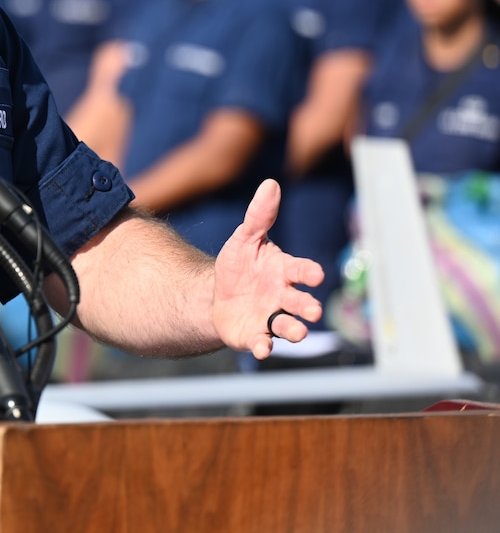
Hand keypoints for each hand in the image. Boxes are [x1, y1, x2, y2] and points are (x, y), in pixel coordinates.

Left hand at [211, 179, 325, 359]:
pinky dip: (263, 347)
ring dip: (295, 330)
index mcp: (284, 271)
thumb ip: (258, 216)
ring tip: (298, 332)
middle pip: (301, 302)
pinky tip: (261, 349)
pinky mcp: (256, 336)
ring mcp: (272, 317)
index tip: (316, 274)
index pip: (301, 270)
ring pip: (289, 326)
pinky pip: (263, 343)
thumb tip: (270, 184)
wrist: (217, 295)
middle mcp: (284, 296)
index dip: (308, 272)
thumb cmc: (240, 265)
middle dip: (308, 306)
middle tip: (313, 310)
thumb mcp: (244, 238)